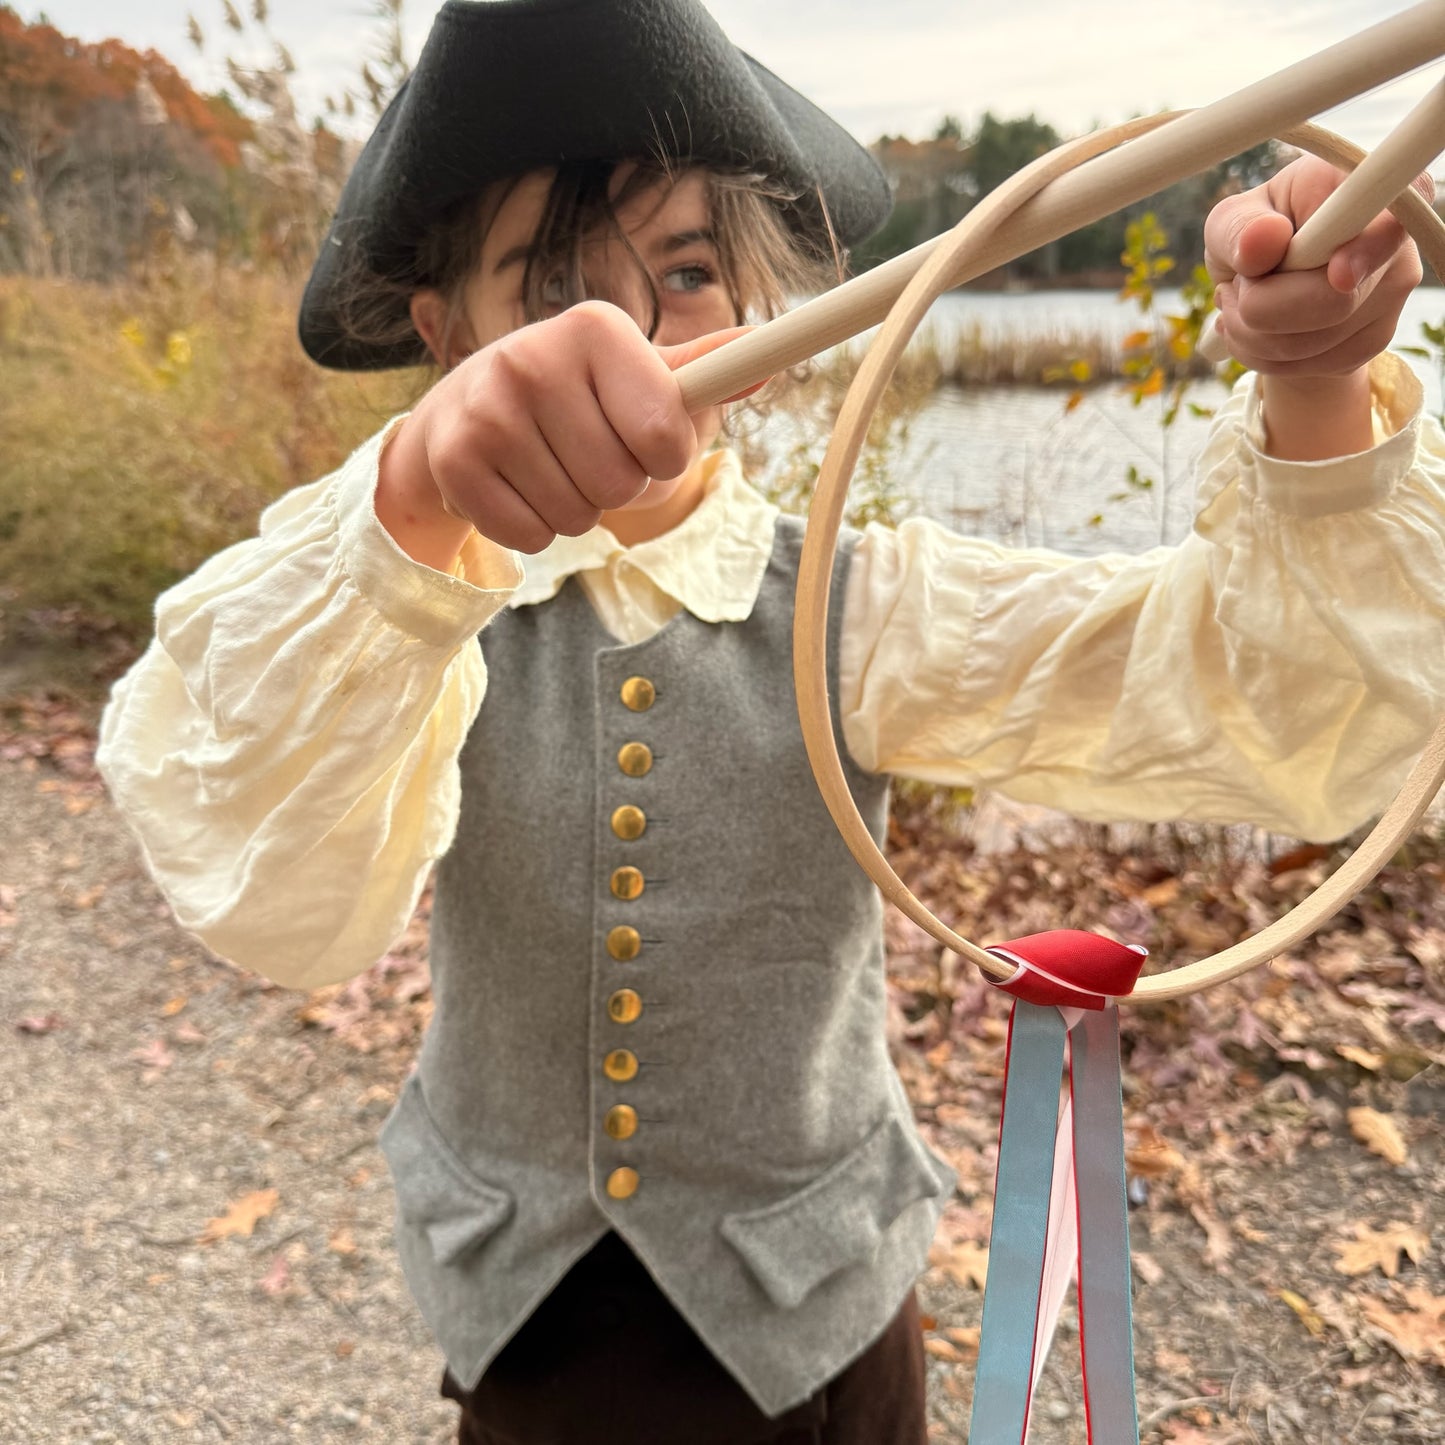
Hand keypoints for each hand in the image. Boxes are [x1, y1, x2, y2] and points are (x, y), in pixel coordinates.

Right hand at [378, 302, 752, 562]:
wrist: (461, 412)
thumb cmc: (577, 398)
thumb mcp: (638, 376)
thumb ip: (703, 377)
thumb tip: (761, 362)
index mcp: (596, 329)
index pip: (667, 435)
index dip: (666, 460)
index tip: (644, 442)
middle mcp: (534, 356)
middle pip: (621, 485)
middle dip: (617, 490)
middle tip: (587, 457)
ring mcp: (487, 409)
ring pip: (576, 517)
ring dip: (575, 511)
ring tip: (549, 469)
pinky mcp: (454, 460)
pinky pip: (531, 537)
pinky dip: (534, 529)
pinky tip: (517, 488)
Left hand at [1204, 154, 1429, 378]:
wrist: (1267, 280)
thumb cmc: (1254, 235)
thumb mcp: (1231, 220)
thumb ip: (1239, 227)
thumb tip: (1263, 240)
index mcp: (1368, 190)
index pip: (1389, 223)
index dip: (1366, 252)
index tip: (1338, 274)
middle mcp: (1395, 244)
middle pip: (1332, 304)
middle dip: (1260, 307)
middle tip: (1237, 285)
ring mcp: (1391, 296)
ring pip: (1308, 345)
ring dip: (1251, 334)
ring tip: (1241, 303)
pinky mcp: (1372, 341)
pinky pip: (1306, 367)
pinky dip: (1261, 355)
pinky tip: (1257, 328)